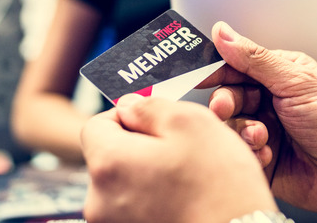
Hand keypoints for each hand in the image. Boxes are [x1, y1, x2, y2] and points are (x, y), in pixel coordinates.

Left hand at [80, 94, 277, 222]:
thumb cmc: (220, 190)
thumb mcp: (192, 124)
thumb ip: (151, 107)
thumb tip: (129, 105)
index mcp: (108, 164)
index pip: (96, 126)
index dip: (126, 117)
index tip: (154, 122)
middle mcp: (100, 201)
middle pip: (110, 158)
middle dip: (141, 149)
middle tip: (180, 152)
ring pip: (125, 185)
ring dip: (151, 176)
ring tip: (188, 181)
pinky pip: (137, 210)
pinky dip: (156, 202)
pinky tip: (186, 203)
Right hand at [201, 21, 316, 215]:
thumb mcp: (296, 81)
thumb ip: (255, 58)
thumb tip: (224, 33)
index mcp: (278, 75)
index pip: (236, 65)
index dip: (216, 69)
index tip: (198, 75)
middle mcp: (269, 101)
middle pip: (227, 96)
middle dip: (226, 103)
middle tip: (225, 108)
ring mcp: (265, 130)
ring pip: (229, 126)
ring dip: (242, 130)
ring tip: (262, 136)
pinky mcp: (262, 159)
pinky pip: (238, 153)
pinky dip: (250, 153)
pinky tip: (268, 153)